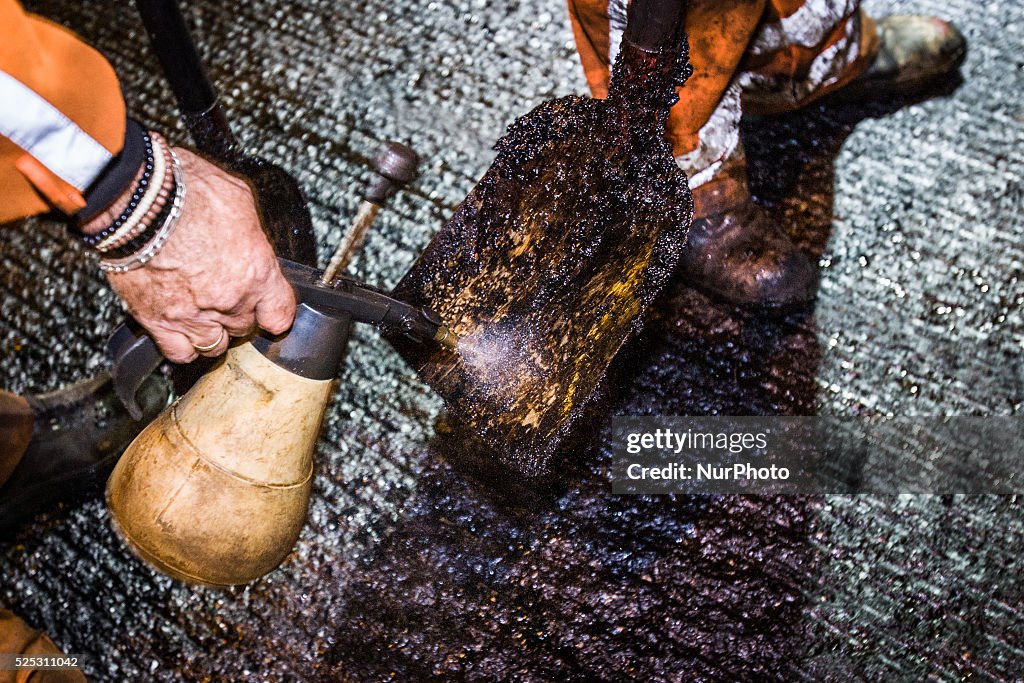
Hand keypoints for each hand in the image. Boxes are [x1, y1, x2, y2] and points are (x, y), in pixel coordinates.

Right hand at [95, 147, 295, 362]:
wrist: (136, 198)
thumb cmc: (186, 190)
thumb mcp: (239, 200)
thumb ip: (250, 232)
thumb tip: (250, 239)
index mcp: (256, 272)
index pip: (280, 314)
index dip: (274, 312)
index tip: (270, 309)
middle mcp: (229, 300)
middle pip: (244, 327)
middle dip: (238, 314)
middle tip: (225, 296)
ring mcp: (193, 314)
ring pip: (214, 345)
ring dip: (212, 333)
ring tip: (204, 314)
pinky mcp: (157, 320)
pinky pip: (178, 352)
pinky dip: (181, 345)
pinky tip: (180, 331)